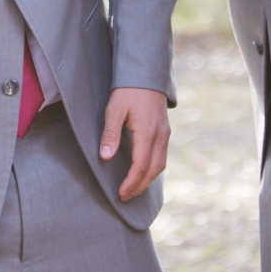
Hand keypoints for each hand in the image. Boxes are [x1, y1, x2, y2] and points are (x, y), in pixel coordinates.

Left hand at [101, 86, 170, 200]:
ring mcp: (165, 134)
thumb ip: (110, 134)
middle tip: (125, 197)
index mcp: (148, 132)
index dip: (131, 182)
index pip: (141, 166)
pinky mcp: (165, 131)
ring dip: (148, 180)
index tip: (120, 193)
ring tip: (133, 189)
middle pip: (153, 170)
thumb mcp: (114, 110)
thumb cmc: (128, 91)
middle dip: (139, 186)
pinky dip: (153, 169)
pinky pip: (162, 156)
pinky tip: (143, 172)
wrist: (146, 75)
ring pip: (160, 165)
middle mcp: (160, 135)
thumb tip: (105, 157)